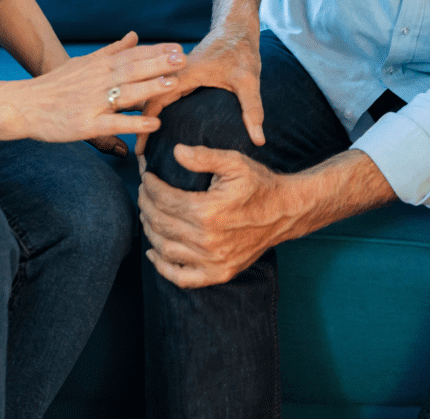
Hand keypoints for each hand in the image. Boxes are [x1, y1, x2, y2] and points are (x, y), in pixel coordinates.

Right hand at [6, 32, 189, 144]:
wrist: (22, 105)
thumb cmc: (56, 85)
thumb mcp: (84, 63)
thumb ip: (112, 51)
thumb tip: (134, 35)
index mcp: (99, 65)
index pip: (132, 54)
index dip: (156, 51)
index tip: (178, 47)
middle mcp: (98, 80)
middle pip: (132, 69)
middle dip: (159, 63)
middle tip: (184, 59)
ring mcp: (92, 102)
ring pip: (125, 93)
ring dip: (150, 88)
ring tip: (173, 84)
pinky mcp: (86, 124)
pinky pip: (114, 123)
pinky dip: (134, 123)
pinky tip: (153, 124)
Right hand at [133, 31, 264, 156]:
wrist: (236, 27)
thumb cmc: (241, 50)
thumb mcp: (249, 80)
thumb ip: (252, 109)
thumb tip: (258, 140)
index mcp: (185, 73)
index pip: (156, 101)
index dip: (146, 125)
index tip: (142, 149)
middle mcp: (176, 73)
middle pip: (150, 100)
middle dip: (142, 125)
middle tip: (140, 154)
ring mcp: (178, 73)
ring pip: (155, 96)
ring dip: (148, 116)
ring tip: (147, 144)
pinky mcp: (183, 75)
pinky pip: (165, 93)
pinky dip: (159, 108)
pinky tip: (162, 125)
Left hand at [139, 143, 296, 287]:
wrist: (286, 211)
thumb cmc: (259, 184)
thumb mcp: (235, 162)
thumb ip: (204, 156)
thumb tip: (176, 151)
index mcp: (208, 212)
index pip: (164, 200)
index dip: (150, 187)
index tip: (147, 177)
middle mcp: (207, 240)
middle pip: (160, 223)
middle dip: (146, 205)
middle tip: (144, 192)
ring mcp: (213, 261)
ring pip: (165, 249)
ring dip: (150, 231)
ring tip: (148, 214)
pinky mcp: (218, 273)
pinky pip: (181, 278)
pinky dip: (162, 267)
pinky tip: (154, 252)